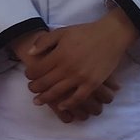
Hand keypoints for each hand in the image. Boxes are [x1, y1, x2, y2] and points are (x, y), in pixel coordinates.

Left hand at [22, 10, 137, 119]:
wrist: (110, 35)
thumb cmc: (84, 33)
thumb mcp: (61, 32)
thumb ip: (44, 42)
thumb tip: (29, 53)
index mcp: (58, 55)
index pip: (37, 70)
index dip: (29, 74)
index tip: (28, 75)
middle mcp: (67, 68)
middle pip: (44, 83)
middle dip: (34, 88)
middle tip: (31, 89)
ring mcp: (80, 77)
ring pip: (58, 93)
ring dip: (45, 98)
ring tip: (38, 101)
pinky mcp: (93, 83)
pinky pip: (78, 98)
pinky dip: (68, 104)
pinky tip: (61, 106)